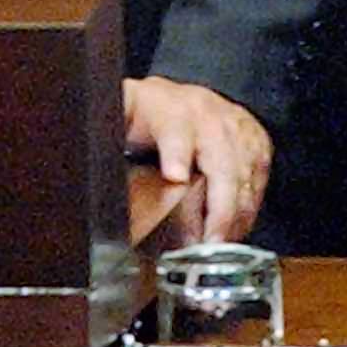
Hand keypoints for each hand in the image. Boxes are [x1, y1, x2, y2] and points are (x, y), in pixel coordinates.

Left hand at [123, 75, 272, 241]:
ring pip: (243, 180)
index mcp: (170, 109)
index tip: (175, 175)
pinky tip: (234, 231)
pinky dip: (247, 212)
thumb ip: (111, 125)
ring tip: (217, 249)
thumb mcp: (124, 112)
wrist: (187, 97)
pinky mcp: (258, 145)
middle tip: (207, 243)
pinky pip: (258, 184)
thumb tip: (87, 142)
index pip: (174, 129)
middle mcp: (208, 117)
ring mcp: (238, 130)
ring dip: (232, 219)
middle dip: (217, 209)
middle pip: (221, 165)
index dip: (176, 153)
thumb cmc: (152, 113)